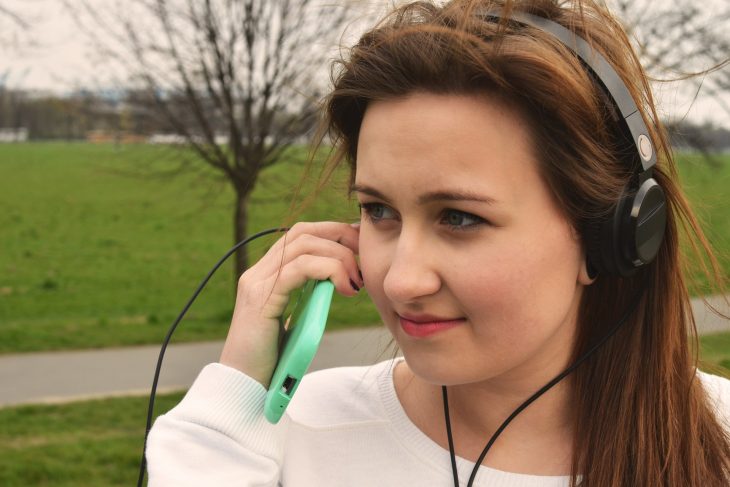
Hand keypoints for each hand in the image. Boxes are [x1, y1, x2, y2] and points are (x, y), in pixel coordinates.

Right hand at [219, 221, 362, 387]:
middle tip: (364, 257)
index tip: (360, 246)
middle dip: (340, 236)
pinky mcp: (261, 298)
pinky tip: (345, 289)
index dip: (333, 232)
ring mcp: (257, 282)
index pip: (301, 234)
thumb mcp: (298, 319)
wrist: (247, 385)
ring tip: (355, 282)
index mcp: (268, 274)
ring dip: (338, 257)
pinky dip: (328, 271)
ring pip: (303, 245)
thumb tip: (340, 279)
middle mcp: (258, 272)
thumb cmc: (276, 359)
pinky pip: (299, 269)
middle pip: (303, 231)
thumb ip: (311, 296)